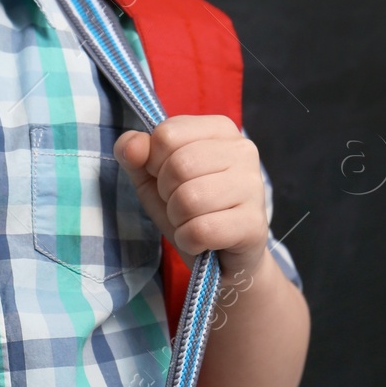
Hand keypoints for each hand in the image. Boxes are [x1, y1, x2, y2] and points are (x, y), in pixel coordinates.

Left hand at [113, 114, 268, 281]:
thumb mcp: (152, 177)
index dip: (154, 163)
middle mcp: (243, 150)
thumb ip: (135, 153)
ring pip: (189, 199)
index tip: (169, 178)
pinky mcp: (254, 223)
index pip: (167, 134)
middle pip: (178, 165)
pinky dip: (190, 240)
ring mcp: (253, 186)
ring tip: (193, 221)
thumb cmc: (189, 209)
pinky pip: (202, 230)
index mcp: (219, 129)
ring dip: (178, 219)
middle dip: (167, 194)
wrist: (223, 257)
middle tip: (182, 205)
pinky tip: (202, 241)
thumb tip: (131, 146)